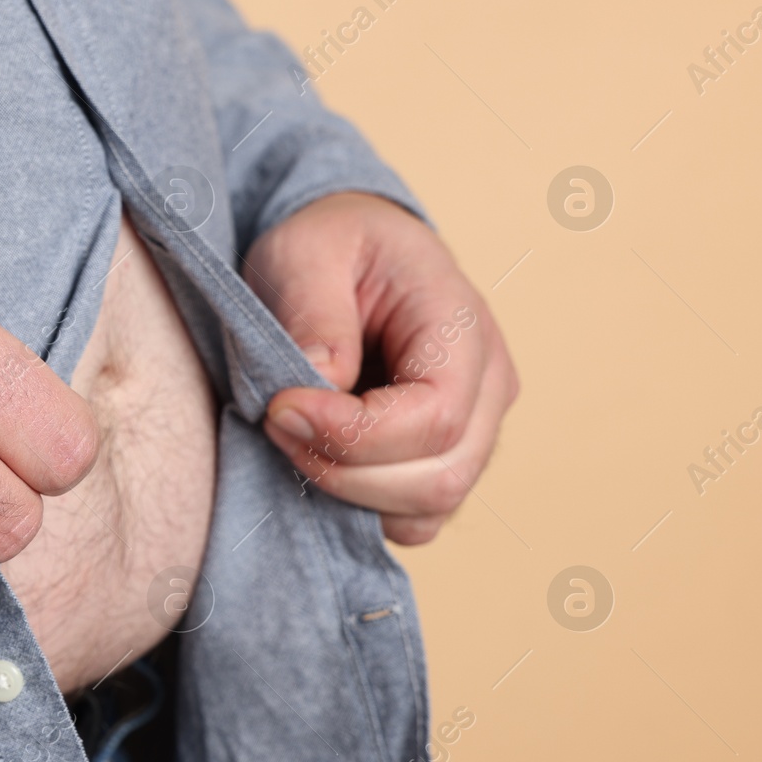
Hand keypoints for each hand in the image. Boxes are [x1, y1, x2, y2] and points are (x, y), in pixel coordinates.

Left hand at [242, 193, 518, 543]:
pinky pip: (412, 517)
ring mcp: (474, 429)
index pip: (434, 418)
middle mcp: (487, 386)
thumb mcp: (306, 250)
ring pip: (427, 509)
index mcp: (462, 325)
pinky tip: (316, 457)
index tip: (280, 408)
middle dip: (342, 470)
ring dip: (347, 494)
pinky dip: (359, 507)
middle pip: (437, 478)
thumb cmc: (333, 244)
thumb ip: (313, 311)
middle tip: (274, 422)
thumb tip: (321, 382)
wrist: (348, 252)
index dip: (352, 435)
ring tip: (291, 436)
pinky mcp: (441, 460)